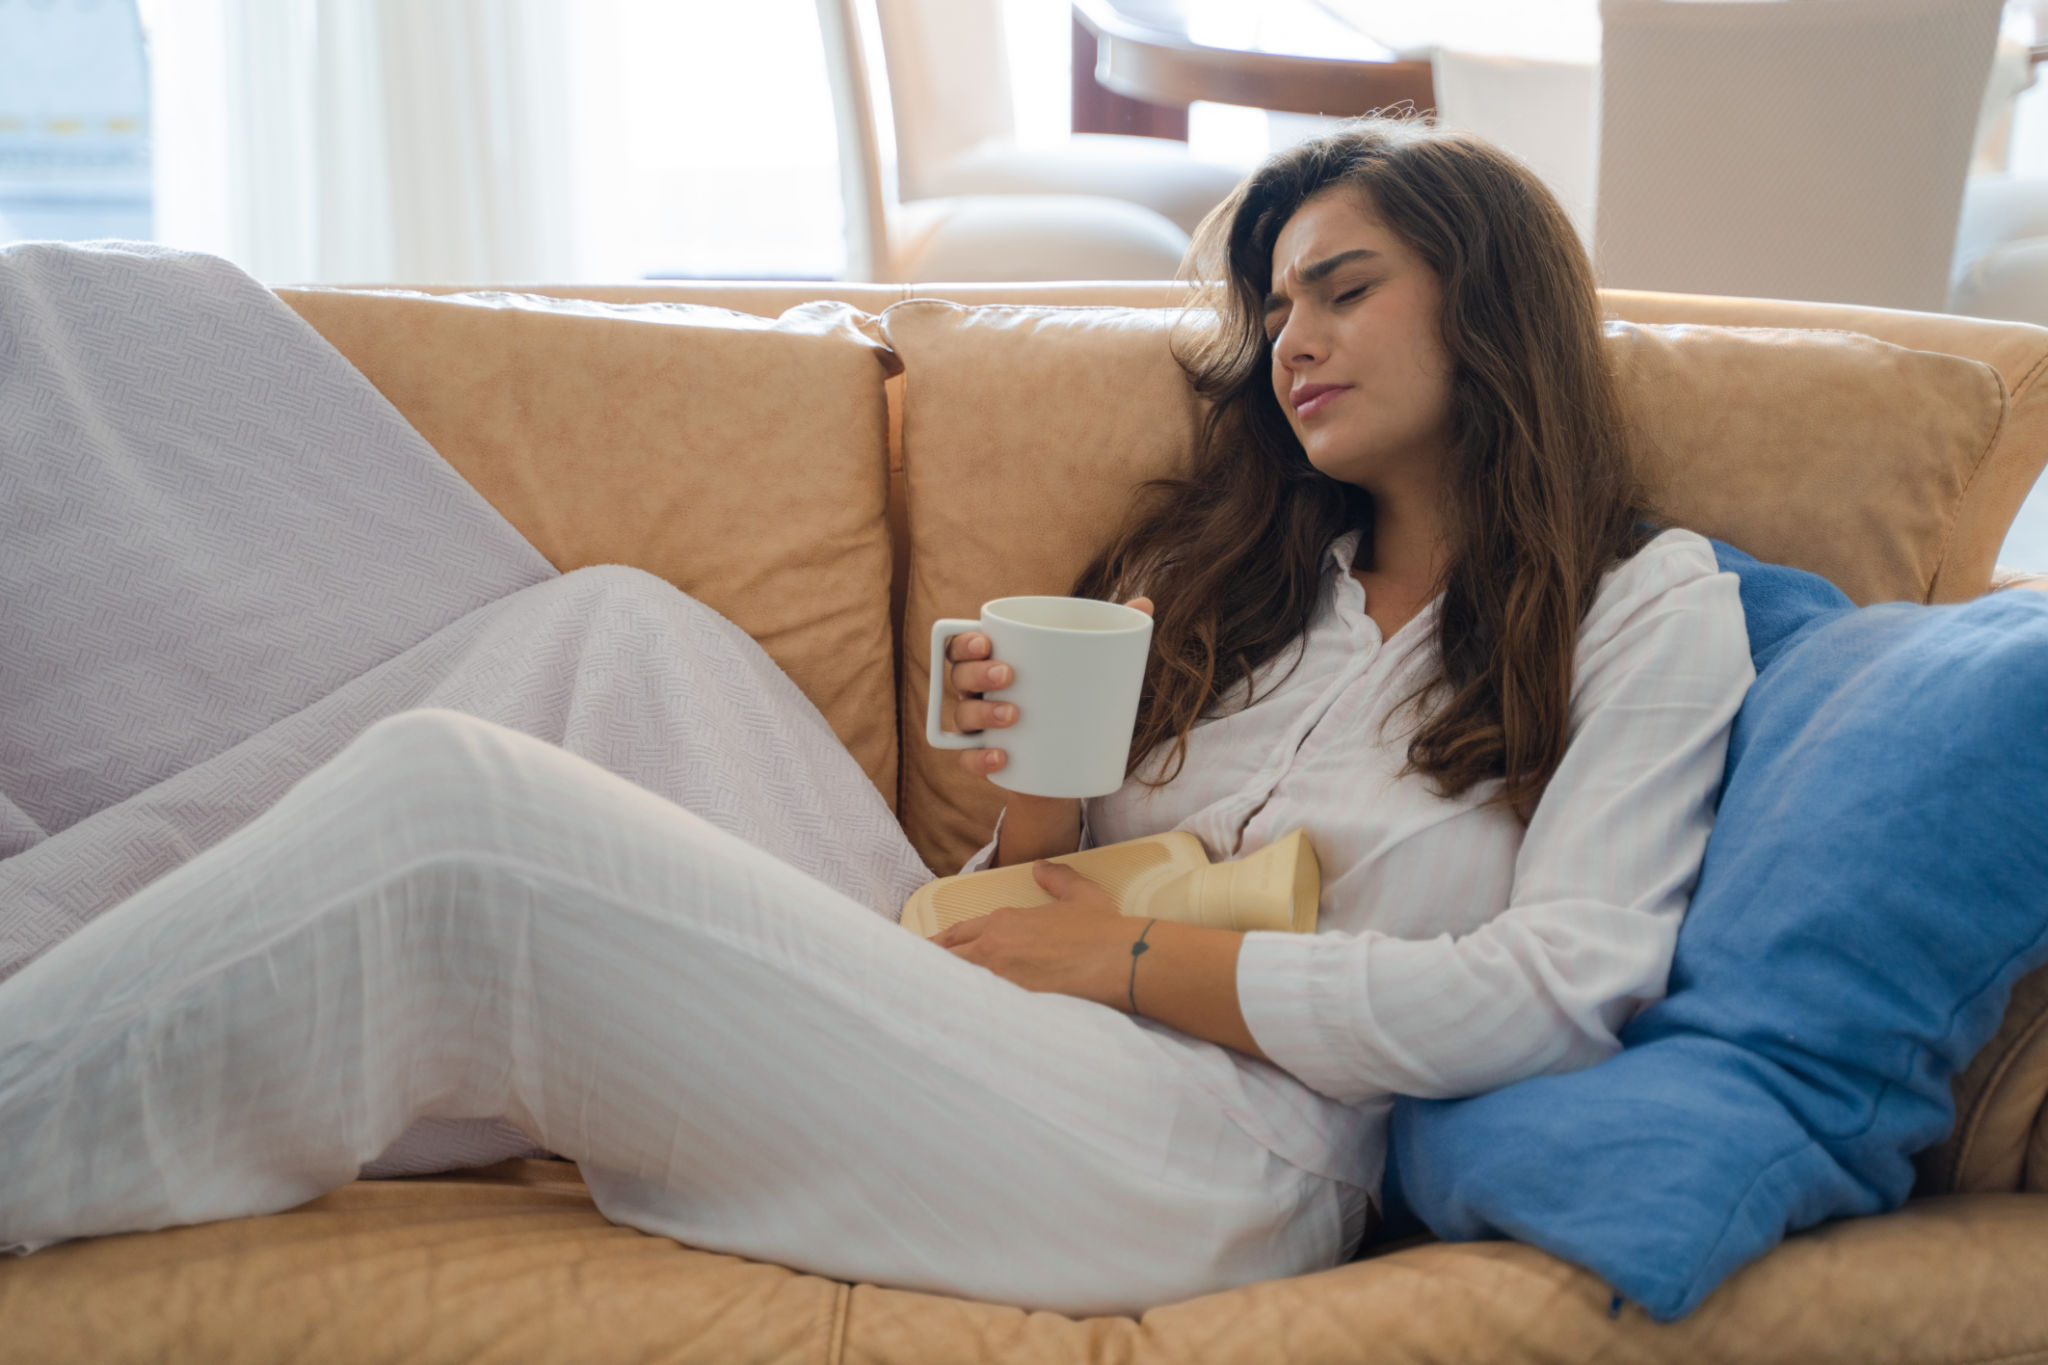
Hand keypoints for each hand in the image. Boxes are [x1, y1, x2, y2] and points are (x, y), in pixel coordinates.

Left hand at [928, 859, 1136, 1007]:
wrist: (1119, 959)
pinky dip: (961, 1009)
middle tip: (913, 976)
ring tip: (924, 998)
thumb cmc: (1102, 930)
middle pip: (948, 958)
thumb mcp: (1080, 894)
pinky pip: (975, 1006)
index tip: (928, 951)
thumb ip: (1056, 878)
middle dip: (931, 965)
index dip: (941, 943)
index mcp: (1005, 921)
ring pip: (956, 982)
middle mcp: (994, 947)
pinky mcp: (1010, 1003)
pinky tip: (949, 1018)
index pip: (960, 932)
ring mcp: (999, 977)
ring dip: (942, 987)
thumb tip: (1041, 867)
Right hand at [943, 595, 1153, 783]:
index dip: (965, 642)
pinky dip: (979, 758)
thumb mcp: (1086, 666)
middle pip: (958, 676)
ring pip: (961, 716)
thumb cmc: (1069, 696)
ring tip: (1014, 714)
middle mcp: (976, 692)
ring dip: (982, 712)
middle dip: (976, 672)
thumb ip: (1107, 634)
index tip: (987, 641)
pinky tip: (1001, 756)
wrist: (1065, 762)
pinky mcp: (986, 759)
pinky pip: (968, 760)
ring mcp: (978, 727)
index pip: (961, 645)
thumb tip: (1145, 603)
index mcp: (992, 661)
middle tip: (1008, 675)